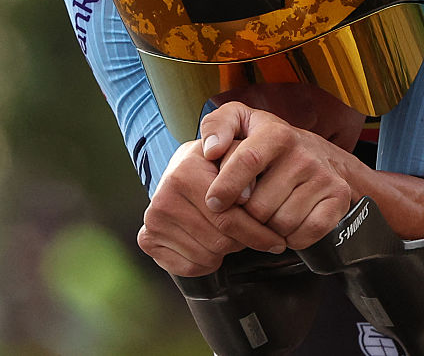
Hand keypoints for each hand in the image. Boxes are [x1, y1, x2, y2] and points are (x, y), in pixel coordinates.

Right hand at [137, 139, 286, 276]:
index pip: (229, 217)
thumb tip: (246, 197)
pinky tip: (211, 243)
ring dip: (226, 251)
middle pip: (220, 240)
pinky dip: (208, 262)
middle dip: (244, 242)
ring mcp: (153, 220)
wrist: (183, 170)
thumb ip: (246, 168)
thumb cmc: (216, 166)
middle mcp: (163, 197)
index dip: (258, 232)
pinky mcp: (148, 240)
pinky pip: (190, 267)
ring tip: (230, 234)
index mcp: (185, 173)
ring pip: (207, 256)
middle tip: (254, 237)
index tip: (276, 240)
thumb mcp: (235, 156)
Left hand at [200, 102, 353, 249]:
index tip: (213, 202)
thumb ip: (217, 125)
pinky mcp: (337, 199)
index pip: (247, 161)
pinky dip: (291, 238)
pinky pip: (305, 234)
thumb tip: (210, 149)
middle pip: (260, 205)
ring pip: (281, 224)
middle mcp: (303, 154)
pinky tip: (287, 223)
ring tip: (268, 212)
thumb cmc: (269, 144)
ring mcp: (323, 177)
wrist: (320, 155)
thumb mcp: (242, 122)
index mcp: (276, 133)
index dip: (227, 186)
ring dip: (268, 228)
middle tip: (247, 206)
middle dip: (246, 215)